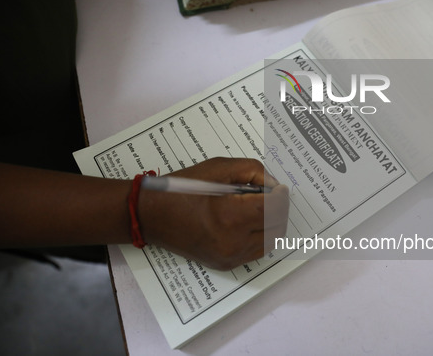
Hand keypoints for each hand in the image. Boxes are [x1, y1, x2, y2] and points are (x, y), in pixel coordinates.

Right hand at [137, 157, 288, 269]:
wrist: (152, 216)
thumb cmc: (181, 189)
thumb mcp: (218, 168)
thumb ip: (251, 171)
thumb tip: (272, 184)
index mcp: (230, 215)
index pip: (274, 208)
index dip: (280, 195)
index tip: (277, 188)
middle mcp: (233, 241)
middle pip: (276, 225)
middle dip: (278, 208)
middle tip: (270, 195)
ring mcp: (230, 256)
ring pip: (270, 240)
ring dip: (272, 223)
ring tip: (260, 208)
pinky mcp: (226, 264)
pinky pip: (257, 251)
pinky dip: (261, 236)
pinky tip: (249, 223)